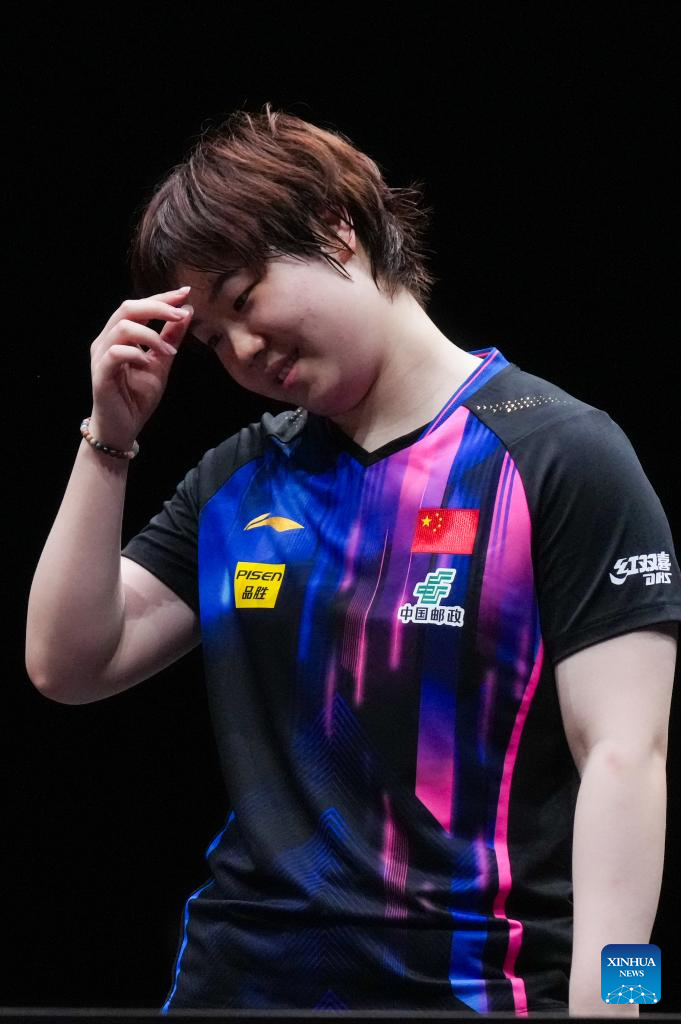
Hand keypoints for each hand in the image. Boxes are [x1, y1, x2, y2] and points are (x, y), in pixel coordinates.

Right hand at [88, 287, 193, 449]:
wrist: (123, 428)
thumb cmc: (137, 397)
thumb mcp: (161, 363)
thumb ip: (170, 338)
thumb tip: (186, 311)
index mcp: (119, 335)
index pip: (138, 306)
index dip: (161, 297)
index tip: (185, 293)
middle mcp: (106, 341)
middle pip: (127, 308)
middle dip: (157, 307)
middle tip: (180, 314)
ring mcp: (101, 356)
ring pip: (122, 327)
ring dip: (151, 335)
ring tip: (169, 351)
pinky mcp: (100, 374)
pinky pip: (116, 353)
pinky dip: (137, 354)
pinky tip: (150, 363)